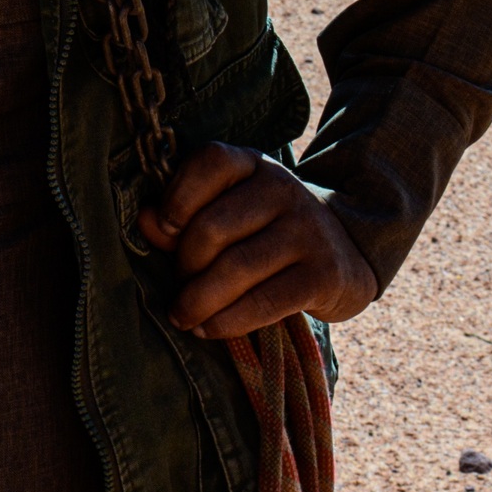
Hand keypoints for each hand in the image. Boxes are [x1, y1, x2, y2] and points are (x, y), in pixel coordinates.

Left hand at [138, 143, 379, 338]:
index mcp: (252, 164)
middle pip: (213, 227)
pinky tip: (210, 330)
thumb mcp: (230, 211)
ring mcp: (307, 230)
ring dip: (199, 301)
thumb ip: (184, 216)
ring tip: (183, 317)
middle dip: (184, 266)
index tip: (163, 230)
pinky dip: (229, 321)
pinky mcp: (323, 273)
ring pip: (236, 268)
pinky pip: (265, 301)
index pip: (211, 162)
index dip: (178, 197)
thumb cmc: (267, 231)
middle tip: (176, 290)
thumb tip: (144, 221)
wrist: (347, 252)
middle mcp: (282, 188)